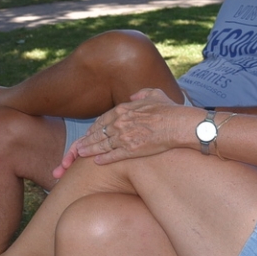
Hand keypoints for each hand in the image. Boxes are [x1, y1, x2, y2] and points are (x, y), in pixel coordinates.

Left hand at [53, 90, 187, 176]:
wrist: (179, 124)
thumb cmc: (170, 110)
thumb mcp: (155, 94)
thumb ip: (142, 93)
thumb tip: (134, 96)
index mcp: (124, 109)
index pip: (102, 120)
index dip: (94, 128)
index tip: (88, 134)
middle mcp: (120, 122)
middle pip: (97, 133)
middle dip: (86, 140)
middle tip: (76, 147)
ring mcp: (124, 136)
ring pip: (101, 145)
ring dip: (89, 150)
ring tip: (79, 155)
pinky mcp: (131, 149)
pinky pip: (113, 155)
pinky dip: (103, 158)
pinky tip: (96, 162)